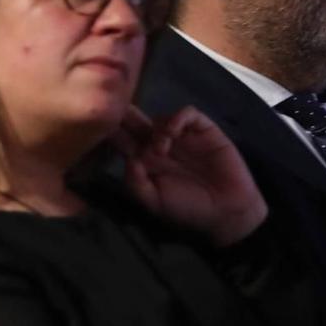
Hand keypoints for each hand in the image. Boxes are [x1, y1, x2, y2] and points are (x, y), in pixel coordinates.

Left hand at [114, 106, 267, 247]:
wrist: (227, 211)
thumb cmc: (189, 209)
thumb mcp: (154, 202)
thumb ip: (135, 183)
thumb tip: (128, 158)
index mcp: (145, 162)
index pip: (123, 141)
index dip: (112, 132)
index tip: (98, 127)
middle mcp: (160, 146)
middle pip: (138, 123)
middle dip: (127, 117)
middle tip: (118, 113)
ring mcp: (182, 137)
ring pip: (160, 117)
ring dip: (155, 128)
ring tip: (159, 148)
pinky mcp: (204, 130)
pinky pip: (187, 113)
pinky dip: (178, 118)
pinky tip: (174, 133)